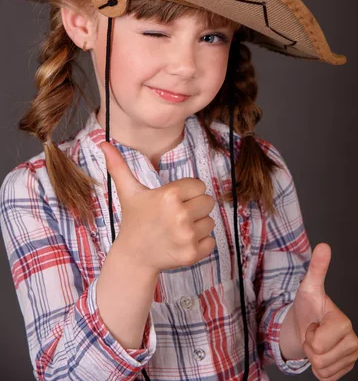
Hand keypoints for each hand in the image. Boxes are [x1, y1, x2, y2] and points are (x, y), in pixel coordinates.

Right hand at [99, 141, 215, 273]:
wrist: (133, 257)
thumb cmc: (134, 220)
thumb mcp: (128, 192)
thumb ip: (119, 166)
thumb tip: (103, 142)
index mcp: (169, 195)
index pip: (199, 185)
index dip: (188, 192)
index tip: (174, 201)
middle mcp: (180, 215)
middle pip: (208, 202)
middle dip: (195, 207)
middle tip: (176, 215)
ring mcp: (187, 236)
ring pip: (210, 222)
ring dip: (197, 226)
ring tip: (178, 229)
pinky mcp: (192, 254)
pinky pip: (211, 242)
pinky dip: (200, 244)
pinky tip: (182, 242)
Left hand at [292, 243, 357, 379]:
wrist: (305, 325)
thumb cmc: (307, 306)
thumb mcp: (308, 287)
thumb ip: (317, 268)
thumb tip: (324, 246)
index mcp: (344, 322)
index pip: (318, 344)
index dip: (309, 334)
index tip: (314, 322)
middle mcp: (352, 340)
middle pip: (319, 358)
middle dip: (310, 347)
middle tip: (313, 332)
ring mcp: (351, 357)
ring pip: (322, 369)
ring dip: (313, 358)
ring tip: (316, 340)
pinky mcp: (346, 369)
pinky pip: (326, 379)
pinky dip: (318, 369)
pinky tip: (321, 353)